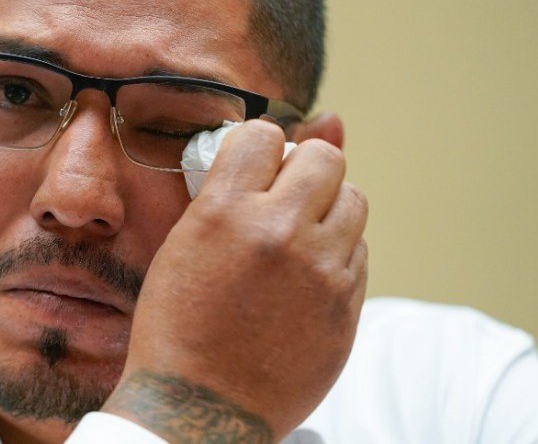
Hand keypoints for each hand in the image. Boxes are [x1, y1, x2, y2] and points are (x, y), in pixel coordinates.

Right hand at [102, 119, 367, 441]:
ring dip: (326, 209)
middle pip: (325, 159)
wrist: (199, 406)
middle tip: (285, 198)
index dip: (259, 150)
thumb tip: (306, 131)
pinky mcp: (346, 307)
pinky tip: (303, 281)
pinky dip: (335, 256)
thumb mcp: (185, 244)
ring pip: (353, 200)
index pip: (266, 135)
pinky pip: (358, 253)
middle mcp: (278, 233)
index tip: (254, 169)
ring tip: (296, 239)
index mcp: (224, 213)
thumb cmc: (179, 324)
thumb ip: (234, 187)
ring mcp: (319, 272)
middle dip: (304, 170)